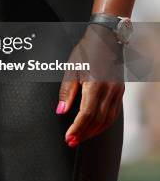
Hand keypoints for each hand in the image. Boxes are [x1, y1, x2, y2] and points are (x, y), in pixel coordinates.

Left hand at [56, 24, 124, 146]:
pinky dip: (103, 124)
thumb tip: (60, 111)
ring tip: (80, 138)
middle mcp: (109, 90)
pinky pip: (113, 114)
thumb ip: (67, 92)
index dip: (77, 128)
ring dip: (94, 132)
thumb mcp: (71, 68)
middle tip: (71, 142)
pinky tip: (94, 128)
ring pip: (107, 120)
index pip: (87, 114)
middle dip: (84, 133)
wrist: (106, 39)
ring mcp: (117, 91)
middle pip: (97, 120)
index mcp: (96, 84)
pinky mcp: (120, 92)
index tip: (68, 138)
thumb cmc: (86, 51)